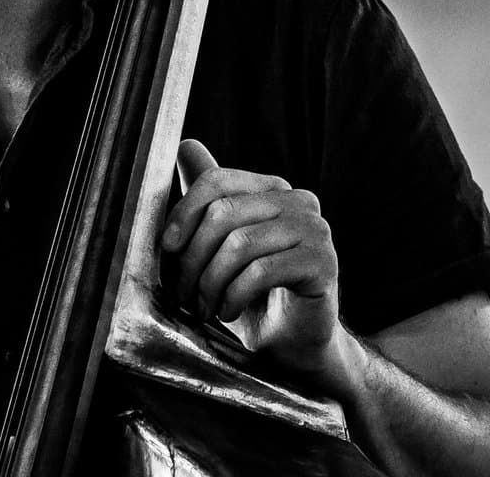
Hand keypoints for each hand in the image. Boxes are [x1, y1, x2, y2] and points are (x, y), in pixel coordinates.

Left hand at [160, 139, 342, 380]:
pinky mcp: (324, 262)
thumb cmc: (252, 292)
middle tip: (181, 291)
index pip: (217, 180)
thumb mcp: (223, 242)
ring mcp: (315, 229)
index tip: (166, 247)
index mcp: (271, 188)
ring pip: (240, 244)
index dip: (184, 211)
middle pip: (224, 212)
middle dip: (193, 256)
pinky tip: (226, 312)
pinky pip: (261, 271)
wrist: (293, 343)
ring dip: (210, 282)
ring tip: (202, 307)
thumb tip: (186, 145)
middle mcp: (298, 200)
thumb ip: (208, 197)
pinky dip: (233, 295)